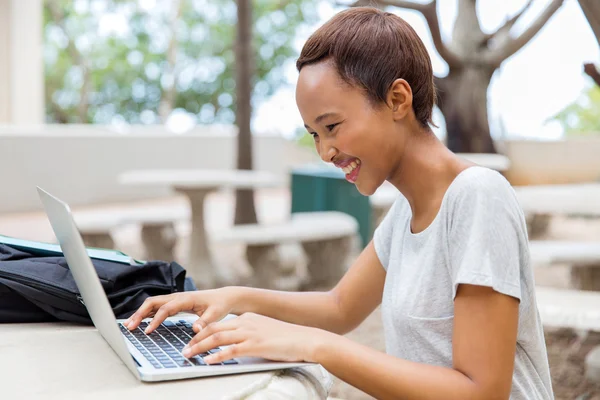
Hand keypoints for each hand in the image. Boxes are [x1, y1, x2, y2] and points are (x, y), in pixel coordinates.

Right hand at [124, 287, 238, 333]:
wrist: (223, 297)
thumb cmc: (219, 305)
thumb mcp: (215, 315)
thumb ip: (205, 322)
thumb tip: (195, 330)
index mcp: (186, 298)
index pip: (166, 308)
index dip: (155, 319)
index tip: (148, 331)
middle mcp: (177, 297)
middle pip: (153, 302)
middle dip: (140, 314)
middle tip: (130, 327)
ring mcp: (174, 299)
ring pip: (152, 304)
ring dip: (140, 313)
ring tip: (129, 325)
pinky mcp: (174, 303)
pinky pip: (157, 307)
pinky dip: (146, 313)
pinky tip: (139, 322)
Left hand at [181, 312, 330, 364]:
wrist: (305, 339)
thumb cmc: (287, 338)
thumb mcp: (264, 331)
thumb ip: (248, 334)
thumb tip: (234, 345)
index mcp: (247, 318)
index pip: (219, 323)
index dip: (202, 332)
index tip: (191, 340)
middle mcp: (246, 322)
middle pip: (214, 329)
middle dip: (196, 340)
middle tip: (184, 349)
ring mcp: (250, 333)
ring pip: (218, 338)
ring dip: (201, 347)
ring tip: (189, 355)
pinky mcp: (256, 345)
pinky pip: (231, 351)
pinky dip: (217, 356)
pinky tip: (209, 361)